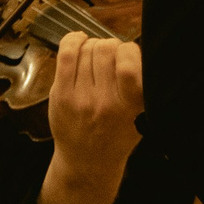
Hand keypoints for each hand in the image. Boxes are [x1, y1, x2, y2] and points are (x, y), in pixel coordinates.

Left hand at [41, 32, 143, 203]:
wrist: (88, 163)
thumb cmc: (118, 134)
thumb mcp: (143, 115)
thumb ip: (142, 84)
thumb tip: (134, 48)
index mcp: (131, 105)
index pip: (128, 60)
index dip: (129, 50)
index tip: (128, 58)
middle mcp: (106, 102)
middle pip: (106, 49)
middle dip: (110, 47)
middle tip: (109, 58)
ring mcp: (80, 98)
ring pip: (87, 49)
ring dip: (93, 47)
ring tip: (94, 57)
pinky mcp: (60, 95)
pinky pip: (65, 54)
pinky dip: (73, 41)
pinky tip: (79, 42)